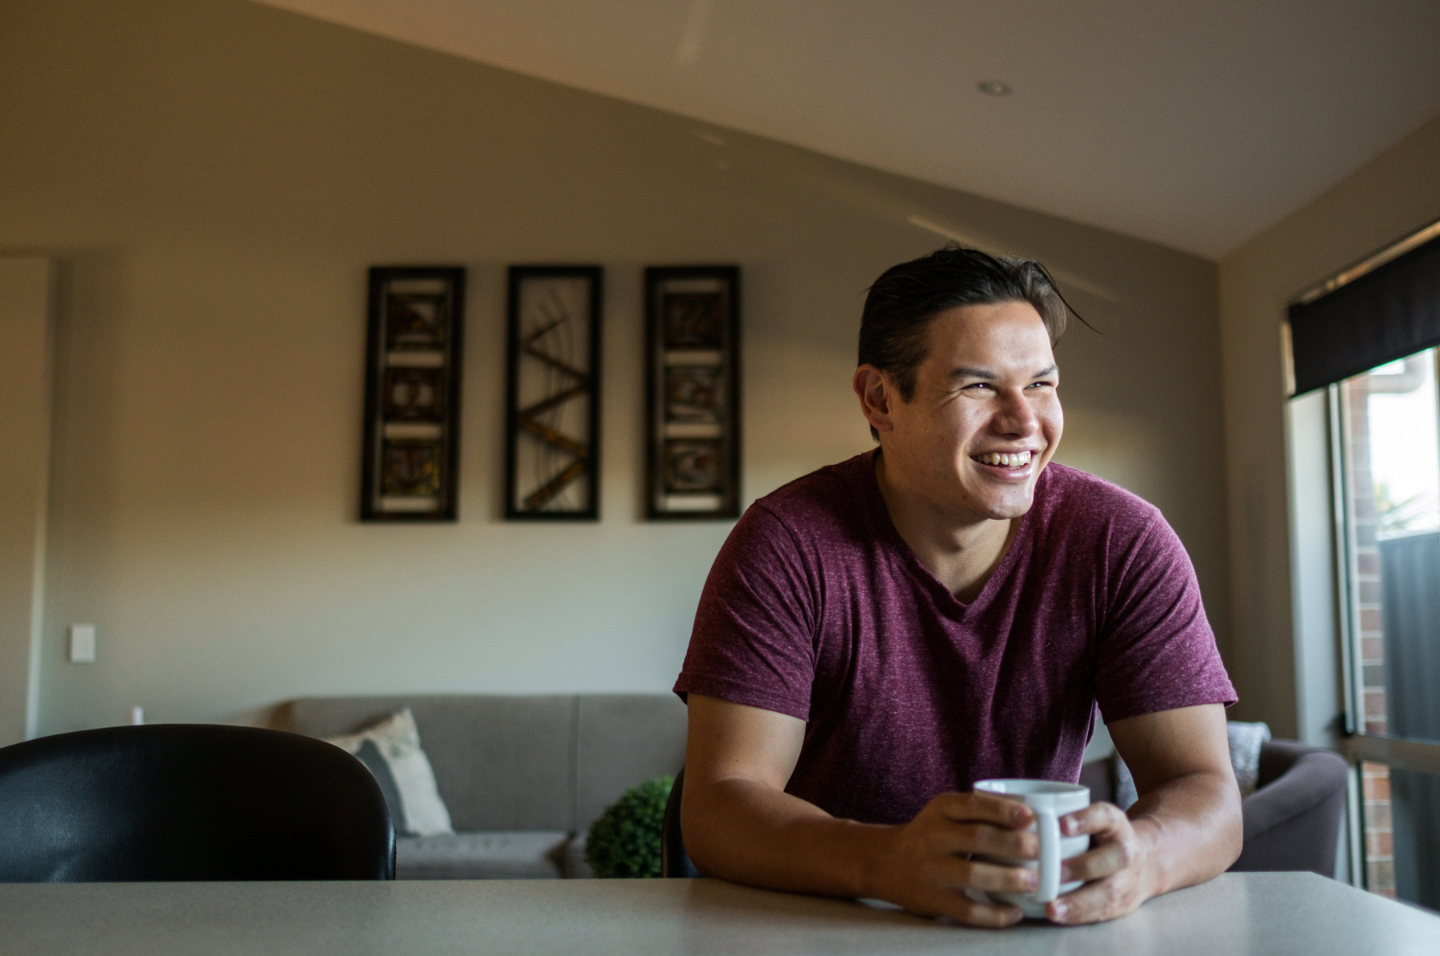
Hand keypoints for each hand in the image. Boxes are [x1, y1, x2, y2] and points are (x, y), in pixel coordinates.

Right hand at [867, 792, 1041, 927]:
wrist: (885, 862)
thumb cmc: (930, 835)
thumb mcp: (944, 812)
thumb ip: (978, 810)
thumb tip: (1032, 816)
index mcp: (939, 810)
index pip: (972, 805)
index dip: (1002, 810)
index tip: (1029, 817)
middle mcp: (931, 837)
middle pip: (978, 838)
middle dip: (1014, 844)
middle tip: (1042, 851)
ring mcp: (930, 871)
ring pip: (973, 876)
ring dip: (1008, 879)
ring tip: (1035, 882)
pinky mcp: (932, 900)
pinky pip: (968, 911)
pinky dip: (995, 915)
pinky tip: (1015, 912)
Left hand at [1047, 802, 1152, 923]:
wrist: (1146, 862)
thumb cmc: (1102, 836)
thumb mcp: (1093, 818)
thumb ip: (1064, 815)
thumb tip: (1016, 813)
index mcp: (1115, 824)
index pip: (1104, 816)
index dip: (1085, 820)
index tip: (1061, 825)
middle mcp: (1125, 850)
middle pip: (1114, 858)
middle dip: (1082, 867)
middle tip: (1054, 874)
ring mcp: (1127, 880)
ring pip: (1108, 892)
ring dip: (1078, 902)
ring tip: (1052, 908)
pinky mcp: (1122, 904)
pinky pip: (1102, 912)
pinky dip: (1079, 916)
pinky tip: (1057, 916)